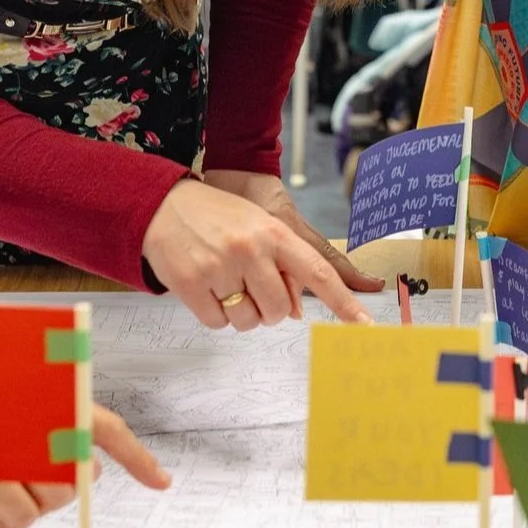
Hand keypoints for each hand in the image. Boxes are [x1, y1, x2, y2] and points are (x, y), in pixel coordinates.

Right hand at [0, 371, 170, 527]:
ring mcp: (13, 446)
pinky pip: (18, 516)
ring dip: (22, 502)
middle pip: (76, 475)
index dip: (137, 455)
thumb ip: (37, 433)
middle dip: (51, 487)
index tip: (159, 479)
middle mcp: (34, 416)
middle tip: (13, 477)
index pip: (104, 426)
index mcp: (39, 394)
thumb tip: (77, 469)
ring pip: (51, 499)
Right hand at [139, 179, 372, 330]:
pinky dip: (215, 314)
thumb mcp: (257, 226)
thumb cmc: (217, 216)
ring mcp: (219, 267)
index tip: (364, 324)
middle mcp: (250, 249)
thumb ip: (281, 263)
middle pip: (279, 311)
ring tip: (226, 283)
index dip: (343, 302)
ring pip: (248, 321)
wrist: (162, 203)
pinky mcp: (190, 284)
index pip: (318, 272)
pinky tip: (206, 287)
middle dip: (269, 309)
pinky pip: (218, 322)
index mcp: (274, 232)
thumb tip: (296, 311)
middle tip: (251, 287)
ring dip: (241, 313)